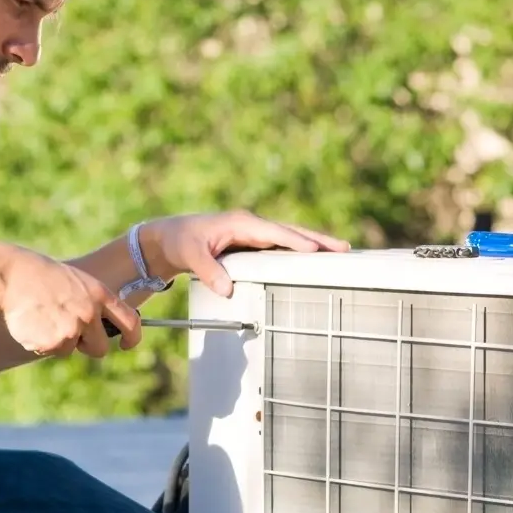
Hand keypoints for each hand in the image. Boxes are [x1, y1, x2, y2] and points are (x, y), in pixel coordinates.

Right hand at [0, 246, 141, 357]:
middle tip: (70, 332)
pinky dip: (42, 343)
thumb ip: (95, 304)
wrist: (13, 276)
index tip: (126, 345)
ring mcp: (72, 329)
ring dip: (59, 341)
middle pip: (100, 348)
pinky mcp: (52, 343)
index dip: (132, 338)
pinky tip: (34, 323)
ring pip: (71, 350)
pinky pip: (51, 352)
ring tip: (45, 317)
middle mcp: (90, 314)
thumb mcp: (79, 283)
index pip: (130, 322)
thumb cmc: (45, 278)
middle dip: (88, 346)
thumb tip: (102, 331)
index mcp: (101, 295)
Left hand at [143, 211, 349, 297]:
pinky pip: (282, 246)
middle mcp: (252, 226)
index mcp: (241, 223)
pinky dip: (300, 250)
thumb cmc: (180, 242)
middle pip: (291, 231)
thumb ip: (208, 271)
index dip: (295, 241)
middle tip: (343, 248)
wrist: (169, 238)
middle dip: (317, 239)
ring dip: (314, 244)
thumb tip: (227, 289)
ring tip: (340, 251)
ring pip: (290, 238)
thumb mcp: (190, 255)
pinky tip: (315, 259)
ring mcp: (254, 234)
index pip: (274, 232)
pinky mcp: (253, 243)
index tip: (315, 249)